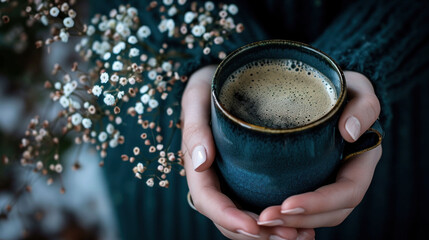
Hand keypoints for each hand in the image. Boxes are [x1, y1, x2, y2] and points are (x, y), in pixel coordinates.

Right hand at [181, 65, 308, 239]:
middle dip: (257, 234)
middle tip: (290, 236)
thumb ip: (195, 126)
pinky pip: (260, 207)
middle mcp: (216, 178)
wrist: (226, 78)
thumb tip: (199, 162)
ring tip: (303, 236)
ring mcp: (232, 181)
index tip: (256, 225)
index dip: (229, 218)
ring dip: (271, 234)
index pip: (208, 200)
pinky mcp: (249, 178)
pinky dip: (279, 222)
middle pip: (229, 219)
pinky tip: (303, 226)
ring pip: (247, 219)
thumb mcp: (198, 95)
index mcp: (199, 163)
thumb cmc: (211, 84)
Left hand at [257, 71, 381, 230]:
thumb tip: (349, 132)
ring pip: (314, 217)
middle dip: (298, 221)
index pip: (347, 193)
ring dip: (288, 224)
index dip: (320, 204)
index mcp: (361, 160)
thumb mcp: (357, 88)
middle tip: (264, 219)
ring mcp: (328, 181)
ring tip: (259, 221)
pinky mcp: (308, 180)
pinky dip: (284, 217)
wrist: (320, 88)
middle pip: (330, 214)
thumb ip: (362, 105)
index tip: (288, 204)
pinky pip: (300, 209)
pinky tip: (259, 215)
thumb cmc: (340, 86)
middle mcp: (346, 176)